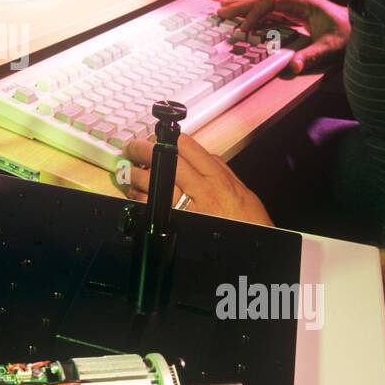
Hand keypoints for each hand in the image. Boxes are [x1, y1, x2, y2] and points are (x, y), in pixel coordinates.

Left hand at [119, 133, 273, 226]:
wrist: (253, 248)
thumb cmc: (247, 221)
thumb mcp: (239, 189)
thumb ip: (219, 170)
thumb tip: (202, 155)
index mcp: (218, 178)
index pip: (187, 147)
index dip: (167, 138)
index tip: (156, 136)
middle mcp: (202, 190)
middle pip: (166, 160)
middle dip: (143, 150)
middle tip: (132, 148)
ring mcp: (188, 208)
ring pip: (154, 182)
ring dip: (137, 175)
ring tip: (131, 173)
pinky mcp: (176, 224)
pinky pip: (152, 207)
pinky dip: (140, 199)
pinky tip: (136, 196)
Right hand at [217, 0, 350, 76]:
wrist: (363, 28)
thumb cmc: (349, 35)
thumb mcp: (331, 47)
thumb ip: (311, 56)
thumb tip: (292, 67)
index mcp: (303, 2)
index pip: (271, 2)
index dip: (254, 14)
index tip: (243, 30)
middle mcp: (296, 1)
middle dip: (240, 5)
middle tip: (219, 12)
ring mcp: (295, 6)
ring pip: (264, 3)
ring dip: (244, 6)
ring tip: (223, 10)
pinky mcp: (295, 14)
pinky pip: (269, 11)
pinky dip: (254, 14)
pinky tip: (244, 19)